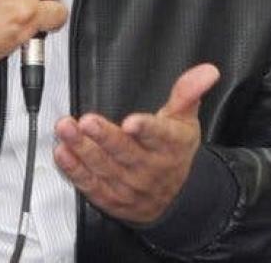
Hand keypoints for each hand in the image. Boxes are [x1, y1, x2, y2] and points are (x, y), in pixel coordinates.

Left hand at [54, 63, 220, 223]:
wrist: (173, 200)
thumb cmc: (175, 151)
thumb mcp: (185, 121)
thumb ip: (188, 92)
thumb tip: (208, 70)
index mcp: (170, 146)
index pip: (159, 136)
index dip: (145, 129)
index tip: (131, 122)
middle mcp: (149, 168)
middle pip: (125, 152)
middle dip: (104, 136)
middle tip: (87, 121)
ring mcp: (129, 186)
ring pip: (104, 167)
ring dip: (82, 148)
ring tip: (66, 129)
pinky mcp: (110, 199)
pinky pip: (91, 185)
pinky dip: (74, 170)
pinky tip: (63, 153)